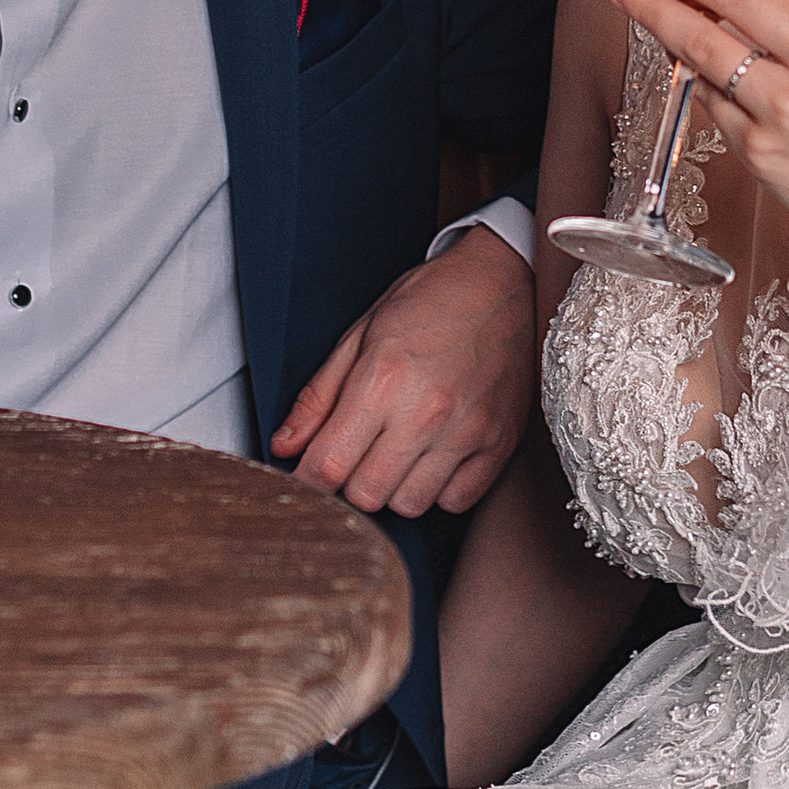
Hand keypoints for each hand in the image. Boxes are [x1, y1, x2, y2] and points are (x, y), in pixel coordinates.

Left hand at [271, 227, 535, 516]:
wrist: (503, 282)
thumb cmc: (431, 300)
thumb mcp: (360, 334)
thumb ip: (319, 396)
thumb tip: (285, 445)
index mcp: (381, 380)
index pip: (328, 466)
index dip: (308, 478)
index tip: (309, 472)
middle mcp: (425, 413)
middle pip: (366, 495)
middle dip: (350, 480)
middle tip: (357, 452)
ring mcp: (467, 432)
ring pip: (410, 505)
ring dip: (394, 487)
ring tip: (398, 450)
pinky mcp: (498, 444)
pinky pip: (456, 501)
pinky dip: (438, 489)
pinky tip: (434, 455)